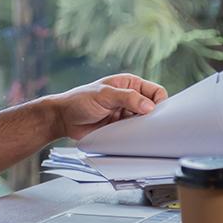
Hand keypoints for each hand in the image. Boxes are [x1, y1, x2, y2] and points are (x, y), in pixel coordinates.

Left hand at [48, 73, 167, 140]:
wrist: (64, 119)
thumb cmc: (79, 101)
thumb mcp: (104, 95)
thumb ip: (126, 98)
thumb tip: (149, 106)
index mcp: (130, 84)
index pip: (156, 91)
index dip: (159, 102)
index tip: (154, 113)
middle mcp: (131, 98)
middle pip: (154, 108)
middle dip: (153, 117)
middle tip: (146, 125)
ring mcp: (126, 114)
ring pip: (146, 122)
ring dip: (143, 127)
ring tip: (135, 131)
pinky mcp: (121, 128)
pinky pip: (135, 133)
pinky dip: (136, 136)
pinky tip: (131, 138)